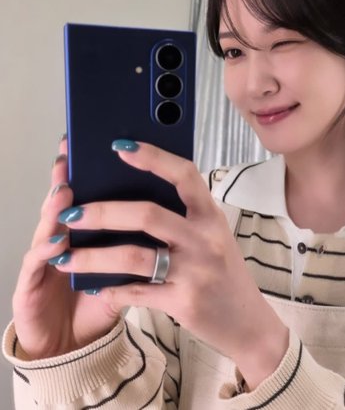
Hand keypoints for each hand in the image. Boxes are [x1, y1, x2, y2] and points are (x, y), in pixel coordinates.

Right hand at [12, 137, 119, 359]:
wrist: (72, 345)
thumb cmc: (102, 300)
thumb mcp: (126, 269)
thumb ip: (140, 240)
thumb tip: (170, 205)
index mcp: (89, 232)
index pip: (89, 195)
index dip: (93, 171)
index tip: (103, 144)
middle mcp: (63, 237)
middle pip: (65, 202)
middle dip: (70, 177)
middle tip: (76, 155)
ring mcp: (43, 259)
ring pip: (48, 226)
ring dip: (56, 207)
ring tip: (65, 190)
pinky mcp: (28, 285)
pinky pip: (37, 264)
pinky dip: (48, 250)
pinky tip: (58, 243)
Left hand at [53, 141, 288, 387]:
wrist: (248, 321)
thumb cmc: (223, 270)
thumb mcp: (212, 235)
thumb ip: (184, 215)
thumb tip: (132, 193)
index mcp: (210, 216)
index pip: (184, 175)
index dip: (152, 157)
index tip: (119, 146)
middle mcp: (204, 239)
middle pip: (148, 215)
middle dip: (102, 213)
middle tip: (70, 213)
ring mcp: (194, 272)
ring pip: (133, 256)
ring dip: (92, 256)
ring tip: (64, 256)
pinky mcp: (182, 302)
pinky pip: (135, 292)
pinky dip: (109, 289)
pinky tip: (92, 287)